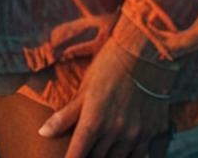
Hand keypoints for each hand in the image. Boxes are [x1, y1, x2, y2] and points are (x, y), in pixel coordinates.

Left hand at [37, 38, 176, 157]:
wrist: (146, 50)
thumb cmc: (109, 65)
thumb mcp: (84, 87)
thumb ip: (65, 115)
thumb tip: (42, 133)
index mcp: (94, 121)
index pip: (76, 156)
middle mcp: (115, 132)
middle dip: (90, 157)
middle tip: (87, 149)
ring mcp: (137, 133)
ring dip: (110, 157)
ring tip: (104, 149)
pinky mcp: (155, 131)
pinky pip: (145, 156)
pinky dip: (135, 156)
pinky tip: (129, 152)